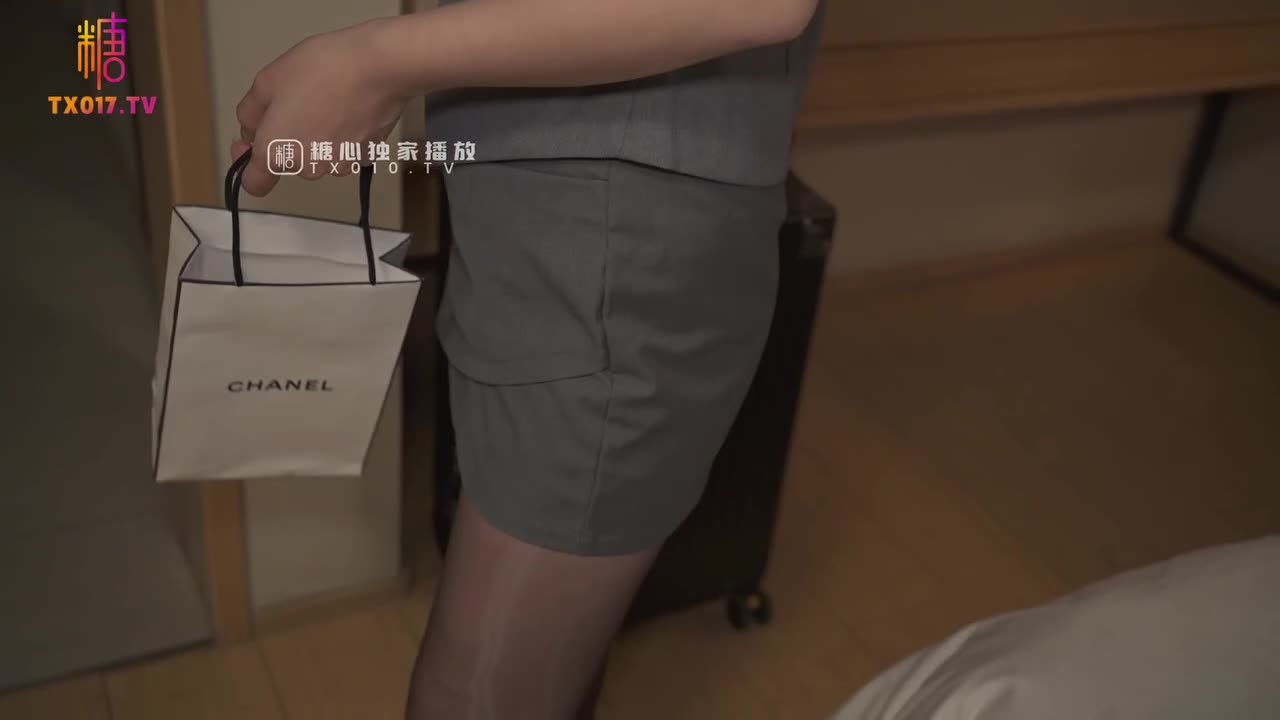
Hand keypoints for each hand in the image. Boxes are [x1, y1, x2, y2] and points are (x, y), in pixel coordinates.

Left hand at [231, 20, 407, 196]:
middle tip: (297, 104)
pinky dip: (342, 136)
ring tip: (326, 103)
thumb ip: (251, 112)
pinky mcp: (364, 158)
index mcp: (276, 152)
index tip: (252, 145)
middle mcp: (307, 167)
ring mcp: (338, 166)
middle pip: (290, 163)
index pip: (255, 184)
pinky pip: (344, 151)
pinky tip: (347, 110)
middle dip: (289, 139)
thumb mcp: (268, 80)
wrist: (377, 68)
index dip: (248, 165)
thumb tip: (252, 128)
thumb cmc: (323, 70)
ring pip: (319, 157)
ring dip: (318, 138)